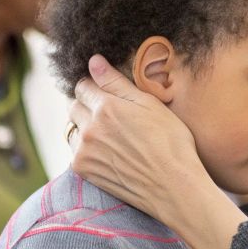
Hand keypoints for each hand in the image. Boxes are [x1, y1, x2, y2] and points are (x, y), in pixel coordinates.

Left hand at [67, 54, 247, 248]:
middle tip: (112, 117)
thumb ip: (116, 82)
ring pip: (72, 129)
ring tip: (112, 137)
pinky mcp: (84, 170)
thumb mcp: (149, 105)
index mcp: (106, 106)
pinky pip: (75, 151)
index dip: (95, 87)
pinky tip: (109, 153)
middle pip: (73, 106)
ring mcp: (84, 150)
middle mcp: (89, 128)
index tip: (107, 94)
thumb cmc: (171, 144)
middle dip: (87, 106)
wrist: (175, 188)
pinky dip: (86, 149)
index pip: (83, 86)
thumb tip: (93, 60)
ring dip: (85, 128)